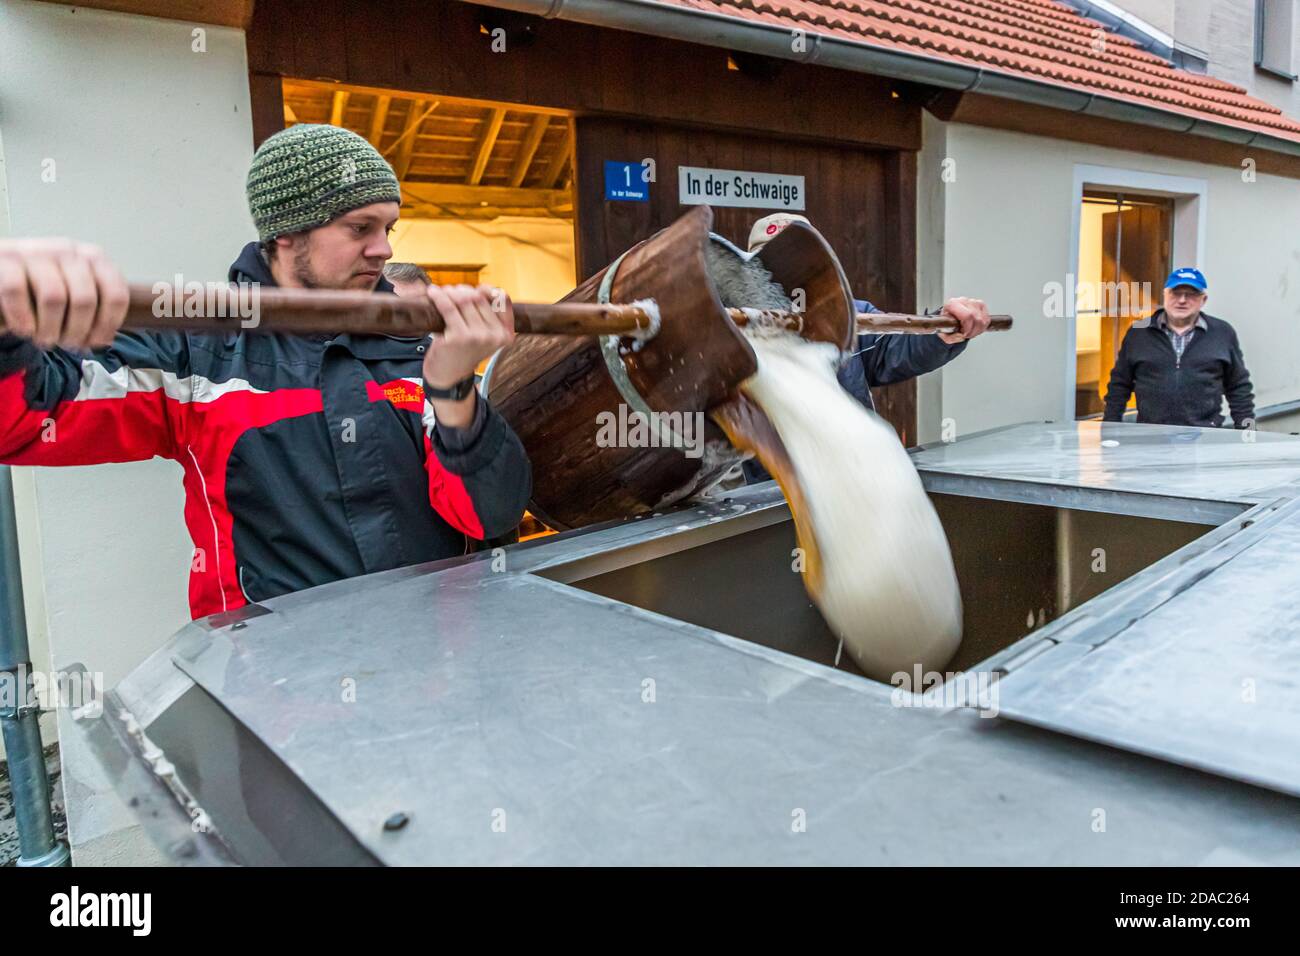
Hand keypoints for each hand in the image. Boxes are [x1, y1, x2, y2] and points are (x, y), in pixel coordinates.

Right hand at [0, 239, 127, 349]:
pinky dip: (23, 318)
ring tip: (45, 339)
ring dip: (50, 329)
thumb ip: (94, 310)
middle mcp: (67, 252)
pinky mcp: (6, 259)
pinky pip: (17, 291)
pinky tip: (25, 329)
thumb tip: (103, 341)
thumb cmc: (43, 285)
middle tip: (66, 344)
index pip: (116, 295)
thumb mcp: (75, 290)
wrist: (3, 268)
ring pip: (53, 298)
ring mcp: (36, 252)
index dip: (107, 325)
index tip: (96, 342)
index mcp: (93, 259)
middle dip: (77, 331)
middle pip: (85, 300)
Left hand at [423, 284, 515, 428]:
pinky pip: (448, 307)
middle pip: (479, 297)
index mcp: (506, 334)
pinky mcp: (459, 336)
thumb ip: (488, 316)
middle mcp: (496, 335)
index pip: (503, 299)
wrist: (449, 376)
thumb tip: (479, 288)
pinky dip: (438, 297)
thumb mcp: (485, 337)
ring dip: (450, 292)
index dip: (488, 289)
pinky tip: (432, 293)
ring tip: (441, 293)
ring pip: (464, 299)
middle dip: (463, 290)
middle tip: (451, 292)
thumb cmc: (464, 352)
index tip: (474, 289)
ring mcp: (478, 336)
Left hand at [936, 296, 989, 344]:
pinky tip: (975, 329)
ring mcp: (973, 301)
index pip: (967, 315)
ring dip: (978, 330)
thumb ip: (951, 337)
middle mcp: (963, 301)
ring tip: (970, 332)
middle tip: (967, 335)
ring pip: (982, 319)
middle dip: (973, 331)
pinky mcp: (980, 304)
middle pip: (976, 318)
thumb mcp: (944, 334)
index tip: (965, 334)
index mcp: (952, 304)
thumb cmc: (946, 324)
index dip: (968, 328)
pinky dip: (982, 327)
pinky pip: (986, 319)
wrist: (948, 319)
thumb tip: (961, 336)